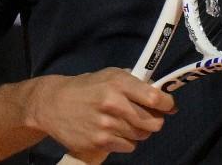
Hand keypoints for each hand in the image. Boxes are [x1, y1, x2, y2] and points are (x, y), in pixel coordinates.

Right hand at [29, 68, 174, 161]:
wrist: (52, 104)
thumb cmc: (85, 87)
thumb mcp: (109, 75)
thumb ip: (135, 84)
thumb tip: (162, 96)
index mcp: (118, 83)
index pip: (154, 98)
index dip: (167, 104)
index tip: (168, 106)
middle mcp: (113, 104)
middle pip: (153, 122)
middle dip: (154, 120)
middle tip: (146, 116)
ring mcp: (106, 125)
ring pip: (142, 136)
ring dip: (138, 131)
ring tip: (123, 122)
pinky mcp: (99, 142)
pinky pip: (128, 147)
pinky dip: (125, 141)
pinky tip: (112, 131)